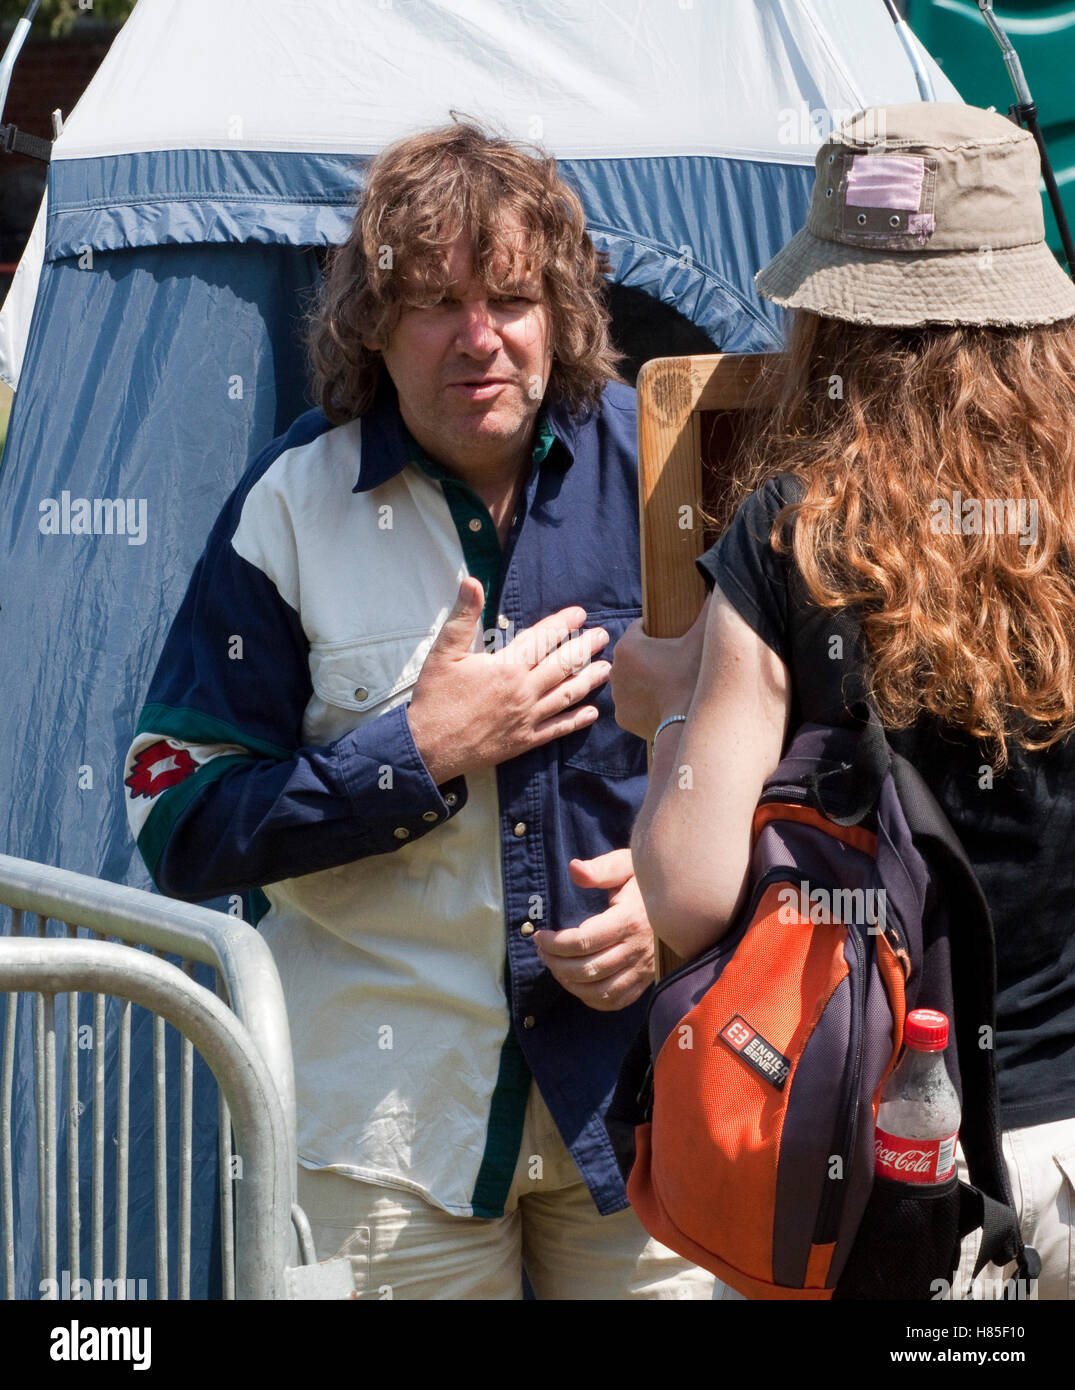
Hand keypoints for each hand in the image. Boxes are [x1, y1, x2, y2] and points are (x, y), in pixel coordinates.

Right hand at [406, 577, 610, 783]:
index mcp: (506, 667)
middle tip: (603, 636)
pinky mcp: (524, 740)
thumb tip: (472, 582)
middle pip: (563, 665)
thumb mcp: (443, 652)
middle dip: (585, 647)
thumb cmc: (435, 698)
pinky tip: (593, 712)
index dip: (563, 624)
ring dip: (590, 680)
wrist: (428, 747)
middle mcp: (523, 691)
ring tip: (607, 668)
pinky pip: (558, 729)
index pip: (543, 638)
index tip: (579, 613)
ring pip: (567, 695)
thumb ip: (463, 616)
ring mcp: (527, 718)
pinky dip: (577, 720)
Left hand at [533, 849, 654, 1010]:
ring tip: (555, 966)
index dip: (554, 943)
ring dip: (569, 983)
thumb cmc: (650, 880)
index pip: (583, 941)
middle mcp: (637, 950)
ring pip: (600, 991)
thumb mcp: (628, 864)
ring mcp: (643, 969)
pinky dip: (592, 999)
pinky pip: (617, 1001)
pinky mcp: (646, 980)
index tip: (539, 935)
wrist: (688, 899)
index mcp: (629, 920)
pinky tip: (578, 984)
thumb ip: (601, 869)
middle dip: (555, 963)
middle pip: (587, 970)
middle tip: (541, 950)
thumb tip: (574, 869)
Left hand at [609, 598, 709, 742]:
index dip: (657, 631)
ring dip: (645, 679)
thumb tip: (720, 581)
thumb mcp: (702, 639)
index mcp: (628, 645)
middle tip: (675, 662)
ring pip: (632, 679)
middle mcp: (615, 669)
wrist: (689, 725)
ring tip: (670, 683)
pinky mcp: (623, 717)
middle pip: (634, 655)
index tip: (673, 638)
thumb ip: (709, 608)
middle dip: (650, 655)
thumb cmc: (694, 678)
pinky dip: (645, 702)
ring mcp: (617, 695)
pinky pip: (634, 703)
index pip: (640, 628)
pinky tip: (663, 702)